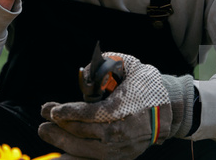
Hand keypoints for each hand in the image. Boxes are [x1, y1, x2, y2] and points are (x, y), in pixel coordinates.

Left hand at [38, 53, 193, 159]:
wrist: (173, 108)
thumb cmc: (148, 84)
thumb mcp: (130, 65)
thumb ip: (106, 64)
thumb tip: (84, 72)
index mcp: (124, 108)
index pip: (90, 114)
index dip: (69, 113)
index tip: (53, 110)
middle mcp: (122, 131)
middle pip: (84, 133)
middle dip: (60, 127)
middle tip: (42, 119)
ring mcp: (123, 148)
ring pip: (87, 151)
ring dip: (63, 143)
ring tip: (45, 133)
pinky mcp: (123, 156)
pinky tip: (59, 157)